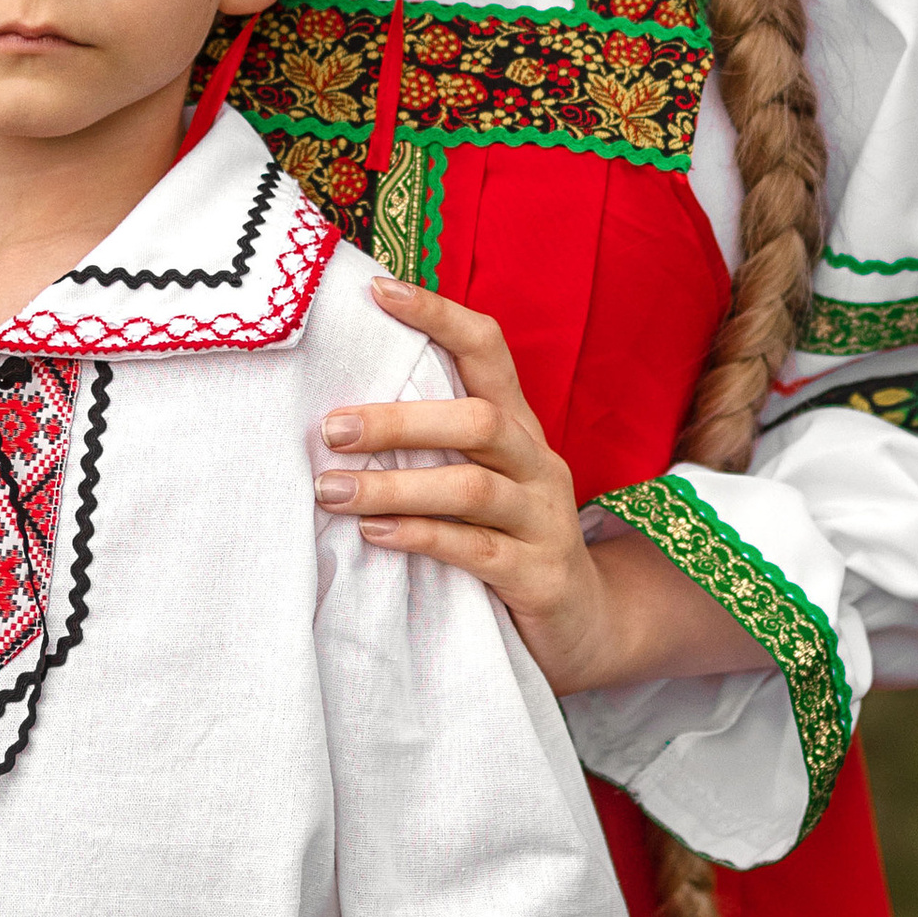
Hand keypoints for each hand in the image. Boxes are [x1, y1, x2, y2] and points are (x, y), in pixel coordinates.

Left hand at [314, 274, 766, 696]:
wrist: (586, 626)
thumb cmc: (509, 540)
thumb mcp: (481, 481)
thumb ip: (433, 446)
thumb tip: (338, 411)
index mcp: (519, 428)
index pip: (487, 349)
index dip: (438, 314)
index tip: (376, 290)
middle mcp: (538, 463)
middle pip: (477, 420)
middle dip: (399, 421)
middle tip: (331, 430)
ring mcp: (544, 520)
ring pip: (472, 487)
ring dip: (395, 487)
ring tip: (332, 492)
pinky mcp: (540, 576)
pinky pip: (475, 549)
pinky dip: (420, 538)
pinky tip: (374, 536)